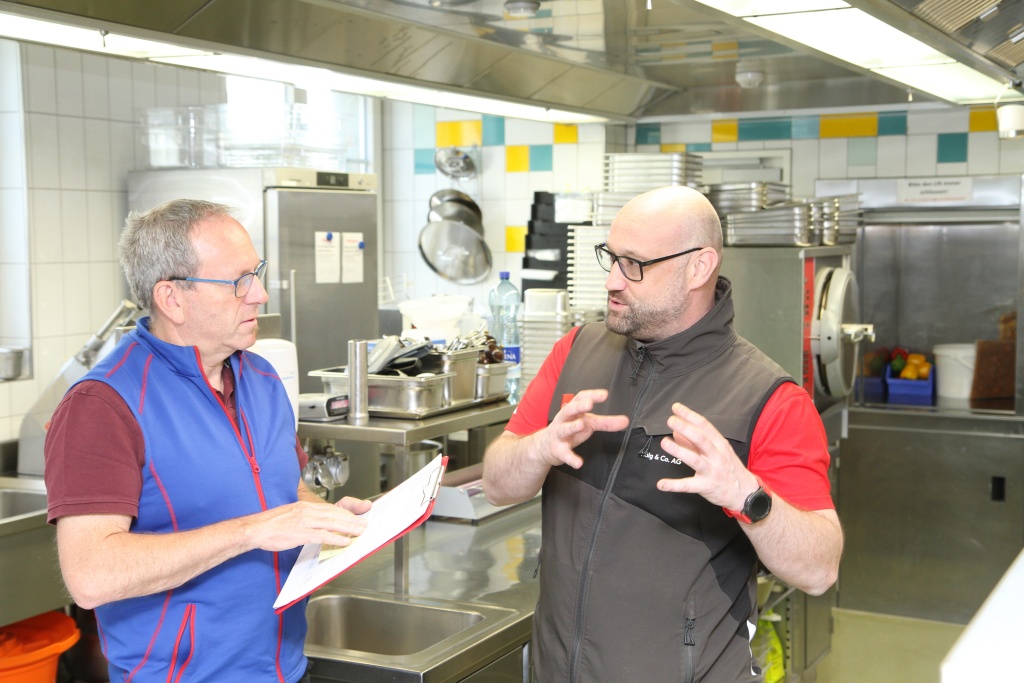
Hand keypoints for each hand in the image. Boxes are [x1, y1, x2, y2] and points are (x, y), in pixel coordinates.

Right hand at [247, 498, 369, 551]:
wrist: (256, 529)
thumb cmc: (272, 524)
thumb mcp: (291, 515)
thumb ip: (306, 517)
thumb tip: (318, 523)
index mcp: (305, 506)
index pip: (330, 508)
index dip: (345, 513)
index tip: (355, 516)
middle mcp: (306, 511)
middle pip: (334, 514)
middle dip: (351, 520)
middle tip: (364, 524)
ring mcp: (304, 522)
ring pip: (332, 523)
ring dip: (348, 528)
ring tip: (359, 532)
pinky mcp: (300, 533)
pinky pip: (322, 536)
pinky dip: (336, 538)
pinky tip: (345, 541)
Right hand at [531, 389, 628, 469]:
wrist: (544, 447)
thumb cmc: (569, 430)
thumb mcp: (588, 424)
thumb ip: (606, 422)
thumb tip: (626, 421)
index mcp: (572, 411)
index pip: (579, 398)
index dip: (591, 395)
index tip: (604, 394)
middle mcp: (564, 420)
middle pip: (568, 410)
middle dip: (578, 407)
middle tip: (589, 404)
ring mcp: (559, 435)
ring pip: (564, 429)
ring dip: (572, 427)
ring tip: (582, 425)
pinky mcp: (558, 451)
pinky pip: (564, 454)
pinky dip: (571, 458)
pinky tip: (579, 463)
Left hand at [656, 402, 758, 510]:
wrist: (744, 492)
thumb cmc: (729, 468)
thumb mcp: (717, 451)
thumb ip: (695, 442)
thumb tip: (677, 432)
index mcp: (720, 444)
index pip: (705, 426)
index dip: (690, 416)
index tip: (676, 408)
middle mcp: (717, 456)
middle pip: (701, 440)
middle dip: (686, 429)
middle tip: (671, 421)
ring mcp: (712, 471)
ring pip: (695, 460)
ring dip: (679, 451)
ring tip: (664, 442)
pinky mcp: (706, 486)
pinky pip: (688, 486)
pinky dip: (674, 485)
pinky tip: (661, 484)